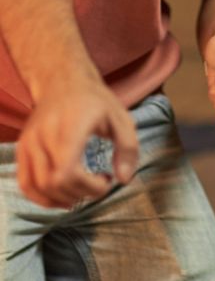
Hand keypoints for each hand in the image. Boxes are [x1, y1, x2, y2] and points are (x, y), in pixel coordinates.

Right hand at [16, 71, 138, 207]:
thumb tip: (125, 180)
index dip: (88, 187)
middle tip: (98, 186)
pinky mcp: (21, 149)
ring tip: (82, 192)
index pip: (67, 172)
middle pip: (52, 183)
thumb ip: (127, 148)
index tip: (106, 181)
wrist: (62, 81)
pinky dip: (42, 197)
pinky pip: (25, 183)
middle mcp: (44, 136)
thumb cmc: (95, 101)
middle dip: (79, 194)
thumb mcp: (122, 118)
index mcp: (71, 127)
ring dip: (61, 199)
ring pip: (37, 187)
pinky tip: (62, 197)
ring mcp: (29, 143)